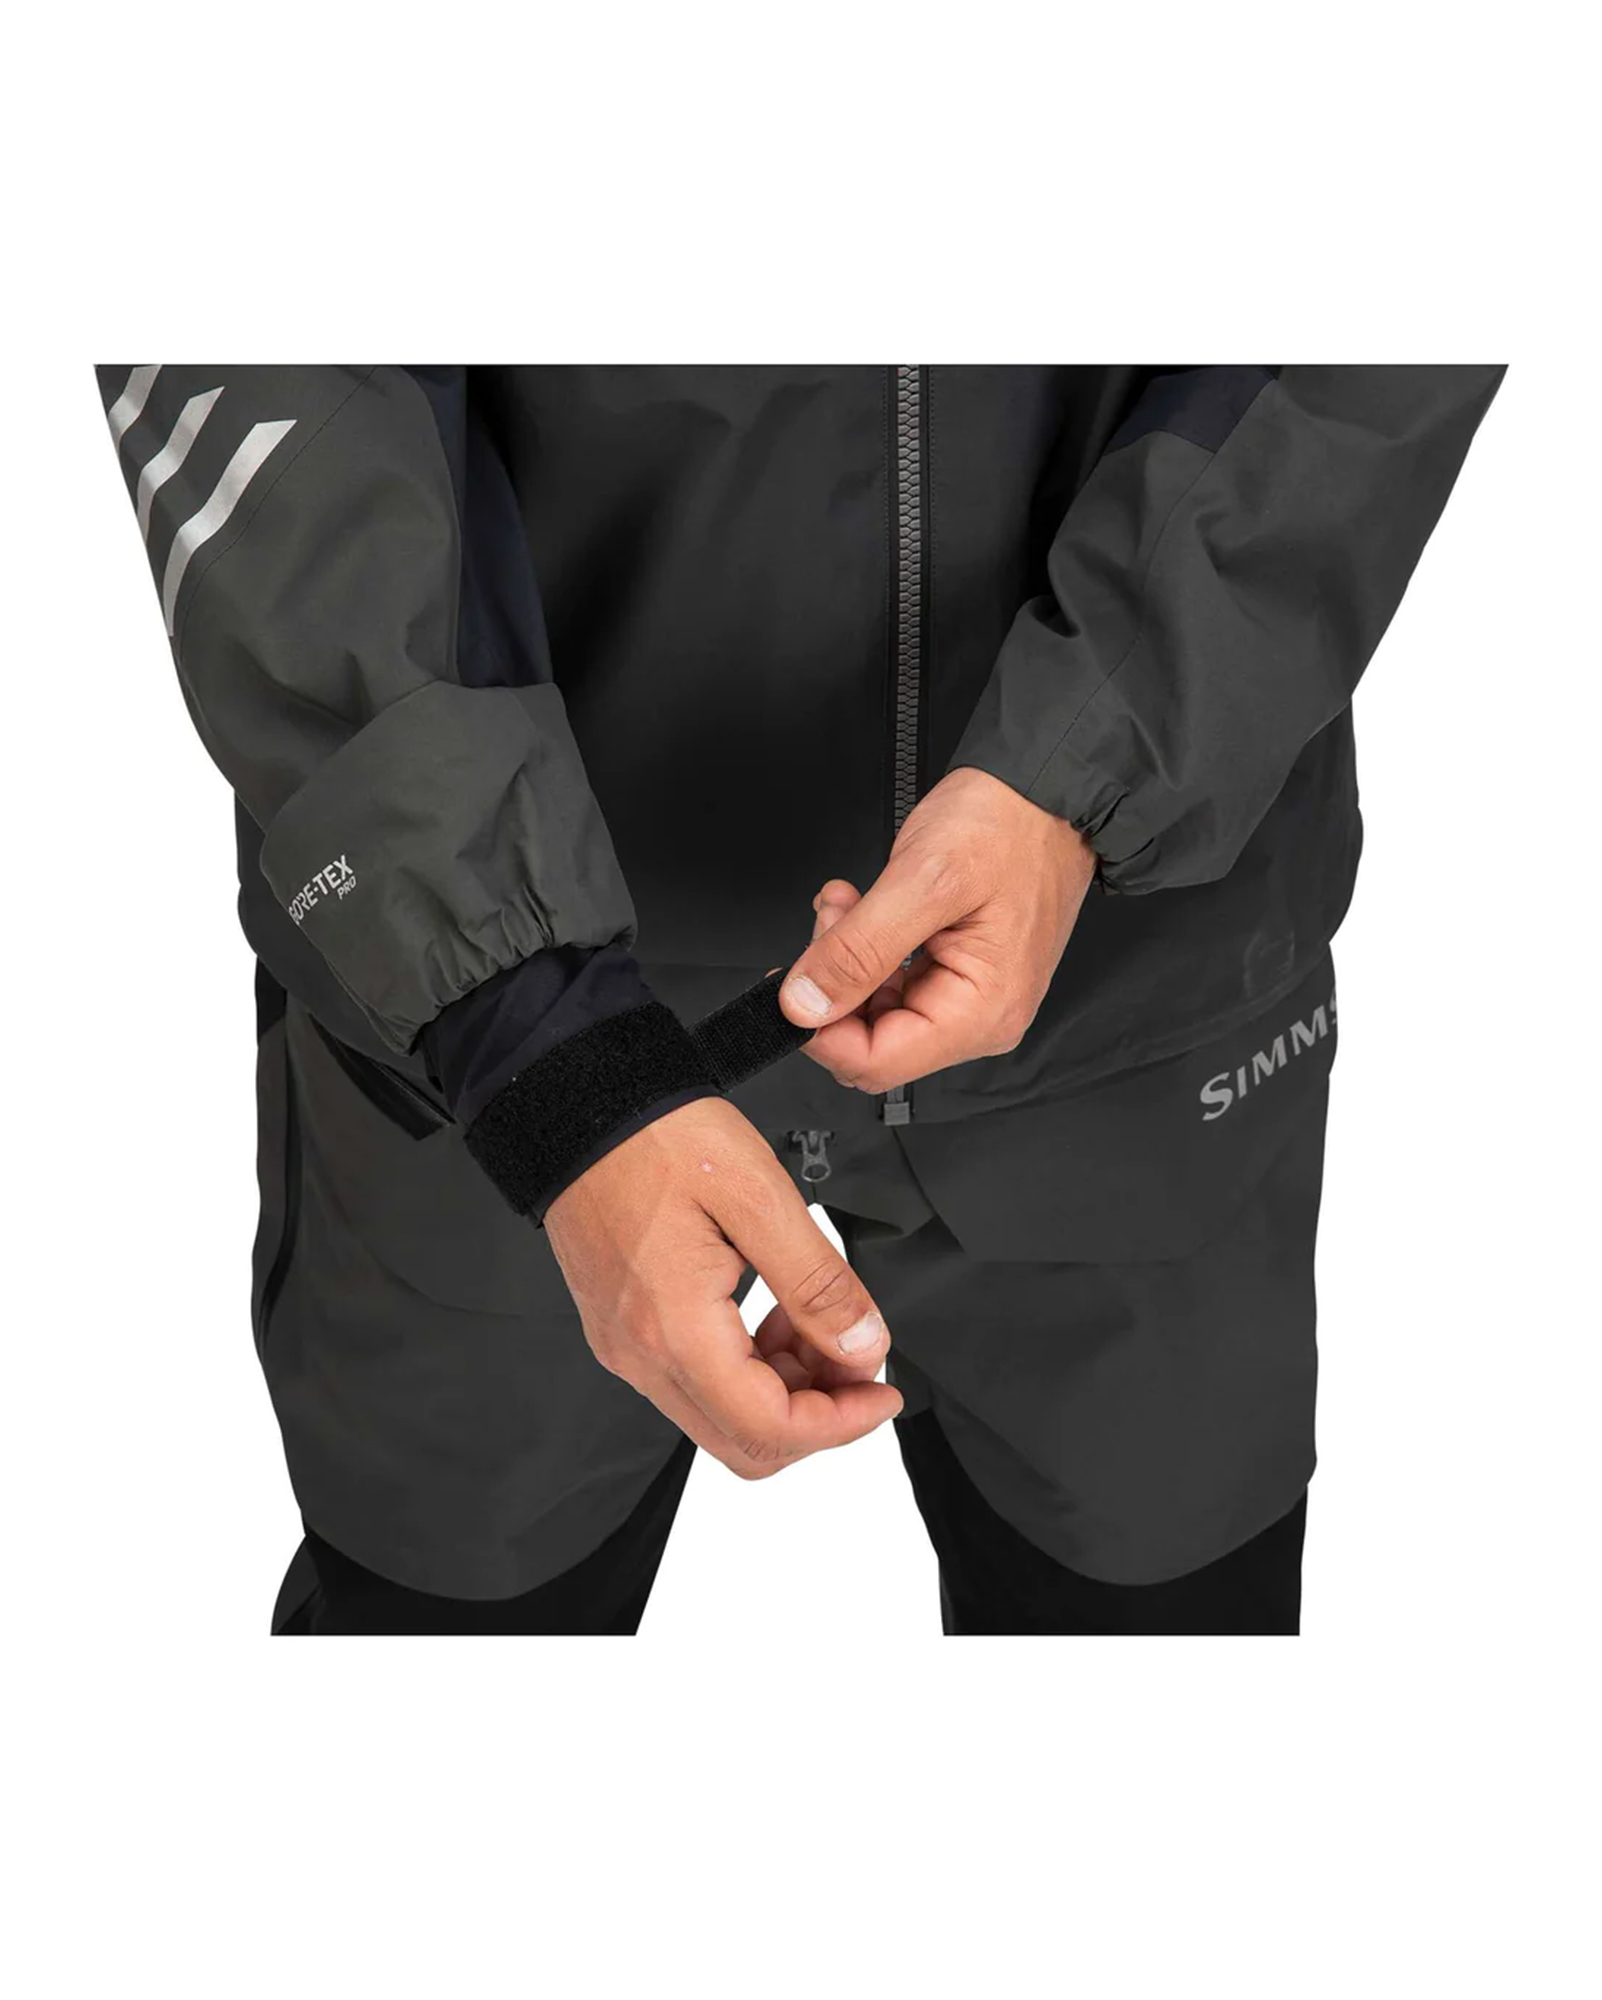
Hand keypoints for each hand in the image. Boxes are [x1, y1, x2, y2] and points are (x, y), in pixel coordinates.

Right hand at [545, 1098, 900, 1477]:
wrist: (577, 1105)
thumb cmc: (657, 1136)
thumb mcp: (759, 1197)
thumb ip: (817, 1283)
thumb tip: (863, 1349)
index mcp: (674, 1330)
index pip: (770, 1428)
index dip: (840, 1424)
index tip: (883, 1392)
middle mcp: (641, 1355)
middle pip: (745, 1442)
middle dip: (817, 1412)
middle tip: (857, 1357)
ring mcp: (625, 1346)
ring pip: (721, 1415)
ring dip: (784, 1385)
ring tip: (814, 1317)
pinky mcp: (621, 1329)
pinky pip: (693, 1379)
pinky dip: (748, 1364)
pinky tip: (771, 1308)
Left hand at [779, 766, 1095, 1091]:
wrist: (1048, 790)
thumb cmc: (1009, 825)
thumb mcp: (923, 880)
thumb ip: (859, 950)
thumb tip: (803, 1006)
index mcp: (981, 1012)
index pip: (874, 1064)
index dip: (820, 1030)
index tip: (791, 982)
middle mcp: (981, 1018)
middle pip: (872, 1041)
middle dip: (834, 984)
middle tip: (833, 918)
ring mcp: (970, 997)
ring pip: (875, 1011)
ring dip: (846, 957)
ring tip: (847, 900)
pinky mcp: (958, 973)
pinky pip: (892, 983)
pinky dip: (864, 946)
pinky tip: (861, 905)